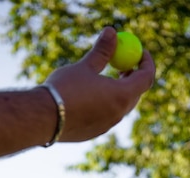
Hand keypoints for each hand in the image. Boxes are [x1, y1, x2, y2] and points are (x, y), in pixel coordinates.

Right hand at [46, 27, 155, 141]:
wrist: (43, 118)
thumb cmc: (66, 89)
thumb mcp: (85, 66)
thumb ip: (102, 51)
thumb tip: (112, 32)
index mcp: (121, 95)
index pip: (146, 78)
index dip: (146, 63)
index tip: (140, 52)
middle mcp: (118, 114)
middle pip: (135, 94)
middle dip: (132, 78)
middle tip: (123, 66)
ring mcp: (106, 126)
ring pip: (120, 106)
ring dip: (117, 91)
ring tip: (102, 79)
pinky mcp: (94, 133)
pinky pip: (106, 117)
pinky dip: (104, 104)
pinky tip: (87, 97)